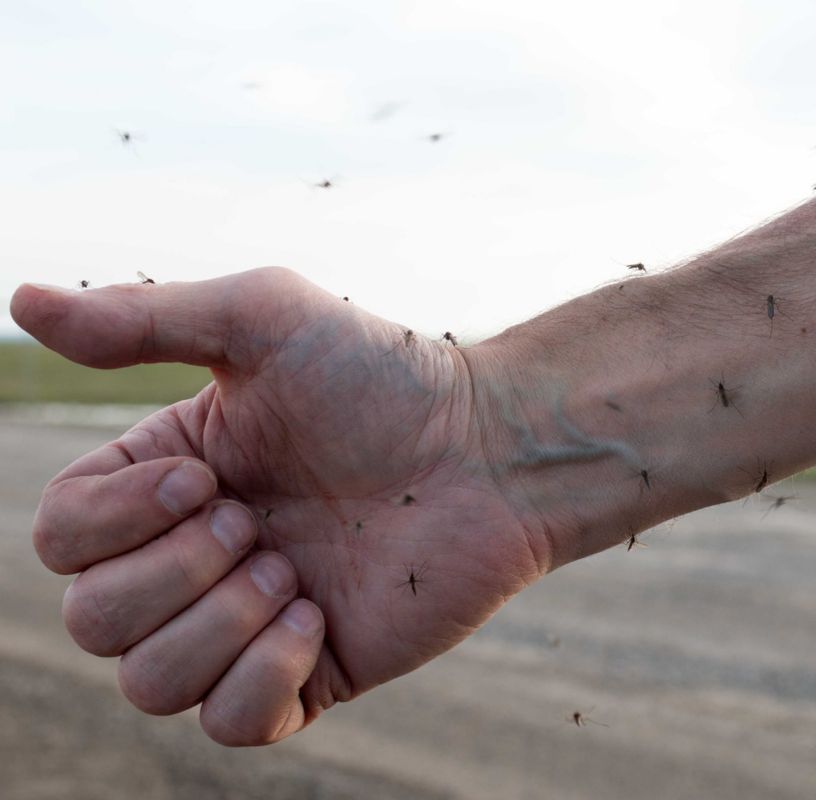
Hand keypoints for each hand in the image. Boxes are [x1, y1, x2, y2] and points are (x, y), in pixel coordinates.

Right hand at [10, 268, 550, 745]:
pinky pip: (232, 726)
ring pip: (150, 682)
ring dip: (220, 623)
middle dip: (176, 573)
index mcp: (167, 483)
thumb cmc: (383, 377)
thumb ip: (143, 319)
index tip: (211, 478)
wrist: (490, 449)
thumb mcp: (262, 320)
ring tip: (293, 569)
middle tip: (261, 522)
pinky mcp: (311, 675)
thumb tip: (20, 304)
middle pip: (92, 620)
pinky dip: (264, 679)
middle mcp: (196, 558)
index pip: (61, 537)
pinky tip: (319, 618)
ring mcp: (250, 622)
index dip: (116, 522)